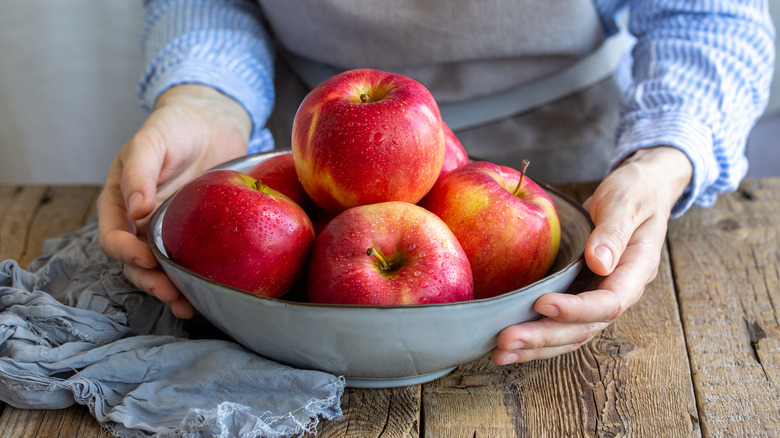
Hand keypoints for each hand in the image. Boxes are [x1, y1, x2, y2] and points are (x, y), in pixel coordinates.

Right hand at [97, 84, 252, 317]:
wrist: (210, 122)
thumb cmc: (174, 126)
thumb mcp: (151, 141)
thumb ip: (140, 172)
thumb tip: (136, 210)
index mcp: (119, 202)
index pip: (113, 237)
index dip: (125, 252)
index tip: (145, 259)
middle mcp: (140, 223)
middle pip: (135, 263)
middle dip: (149, 281)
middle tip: (170, 293)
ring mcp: (167, 231)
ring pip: (160, 270)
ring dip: (170, 290)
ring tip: (187, 306)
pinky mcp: (195, 234)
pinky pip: (189, 261)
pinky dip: (194, 281)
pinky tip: (205, 296)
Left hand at [492, 146, 692, 363]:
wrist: (640, 190)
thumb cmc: (634, 191)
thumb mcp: (626, 201)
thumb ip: (613, 231)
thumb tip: (599, 262)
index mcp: (635, 271)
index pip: (608, 303)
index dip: (575, 309)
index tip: (541, 303)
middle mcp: (618, 291)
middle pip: (583, 328)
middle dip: (544, 337)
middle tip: (505, 340)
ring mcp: (599, 296)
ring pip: (570, 334)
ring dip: (536, 346)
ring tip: (500, 353)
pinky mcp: (581, 293)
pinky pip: (560, 323)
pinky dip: (537, 336)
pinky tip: (511, 344)